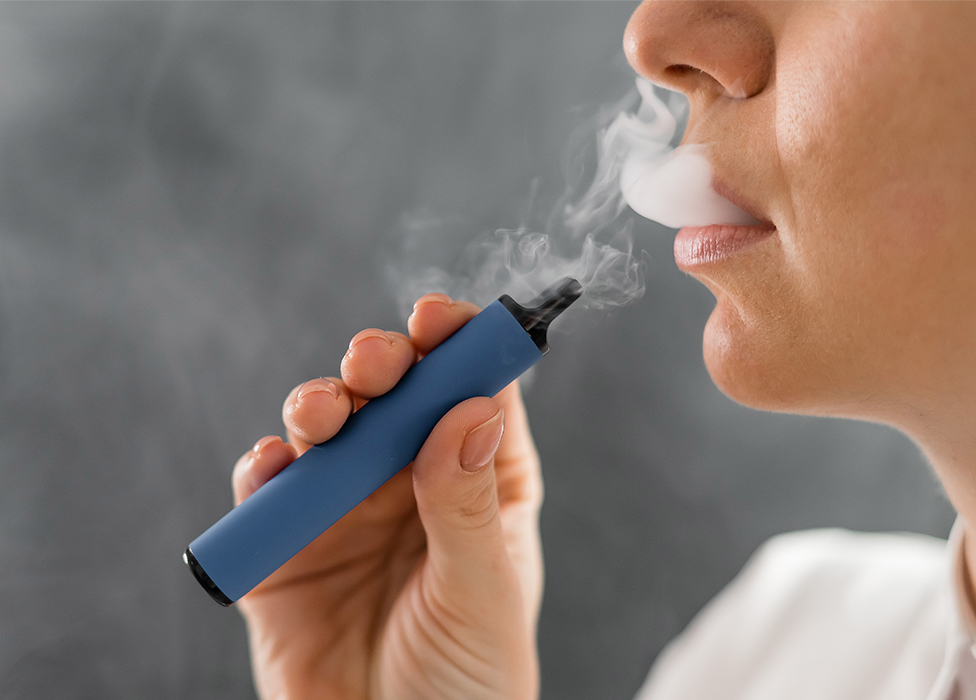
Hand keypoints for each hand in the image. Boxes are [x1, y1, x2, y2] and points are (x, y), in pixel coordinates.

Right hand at [231, 294, 542, 699]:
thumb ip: (468, 505)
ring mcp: (345, 512)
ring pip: (326, 431)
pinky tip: (273, 467)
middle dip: (380, 364)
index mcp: (478, 484)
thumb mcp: (483, 594)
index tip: (439, 319)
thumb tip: (472, 408)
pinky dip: (264, 471)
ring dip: (319, 407)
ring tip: (323, 417)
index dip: (458, 345)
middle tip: (373, 363)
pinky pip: (268, 492)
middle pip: (394, 396)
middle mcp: (410, 485)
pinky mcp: (285, 548)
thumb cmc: (468, 686)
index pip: (471, 393)